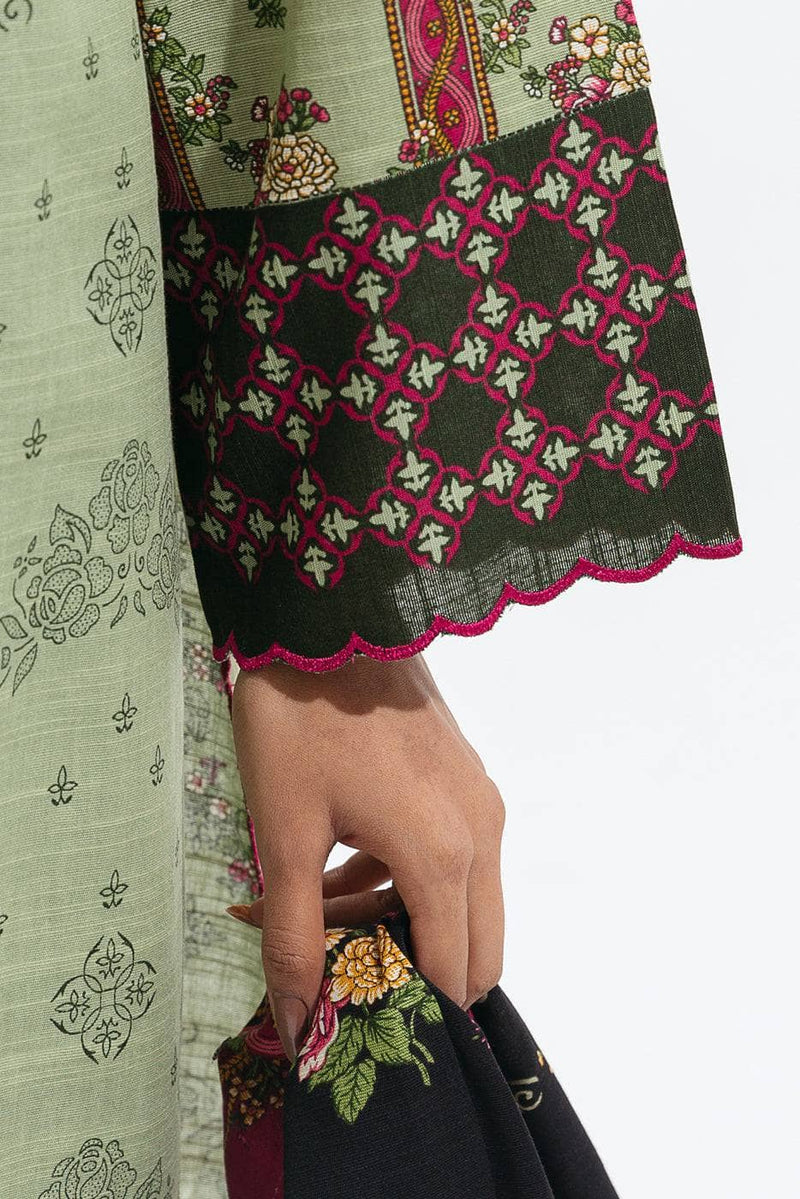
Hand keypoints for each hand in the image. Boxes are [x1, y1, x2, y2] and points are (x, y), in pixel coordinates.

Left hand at [228, 653, 505, 1060]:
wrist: (330, 621)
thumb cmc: (300, 722)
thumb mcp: (284, 834)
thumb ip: (294, 935)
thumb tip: (300, 1019)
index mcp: (443, 855)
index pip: (455, 975)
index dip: (407, 1009)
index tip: (351, 1012)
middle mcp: (482, 833)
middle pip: (478, 948)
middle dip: (412, 971)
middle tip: (338, 963)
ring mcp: (480, 801)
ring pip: (463, 902)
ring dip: (400, 921)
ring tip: (315, 908)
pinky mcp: (466, 779)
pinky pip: (455, 856)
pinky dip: (406, 878)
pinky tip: (338, 861)